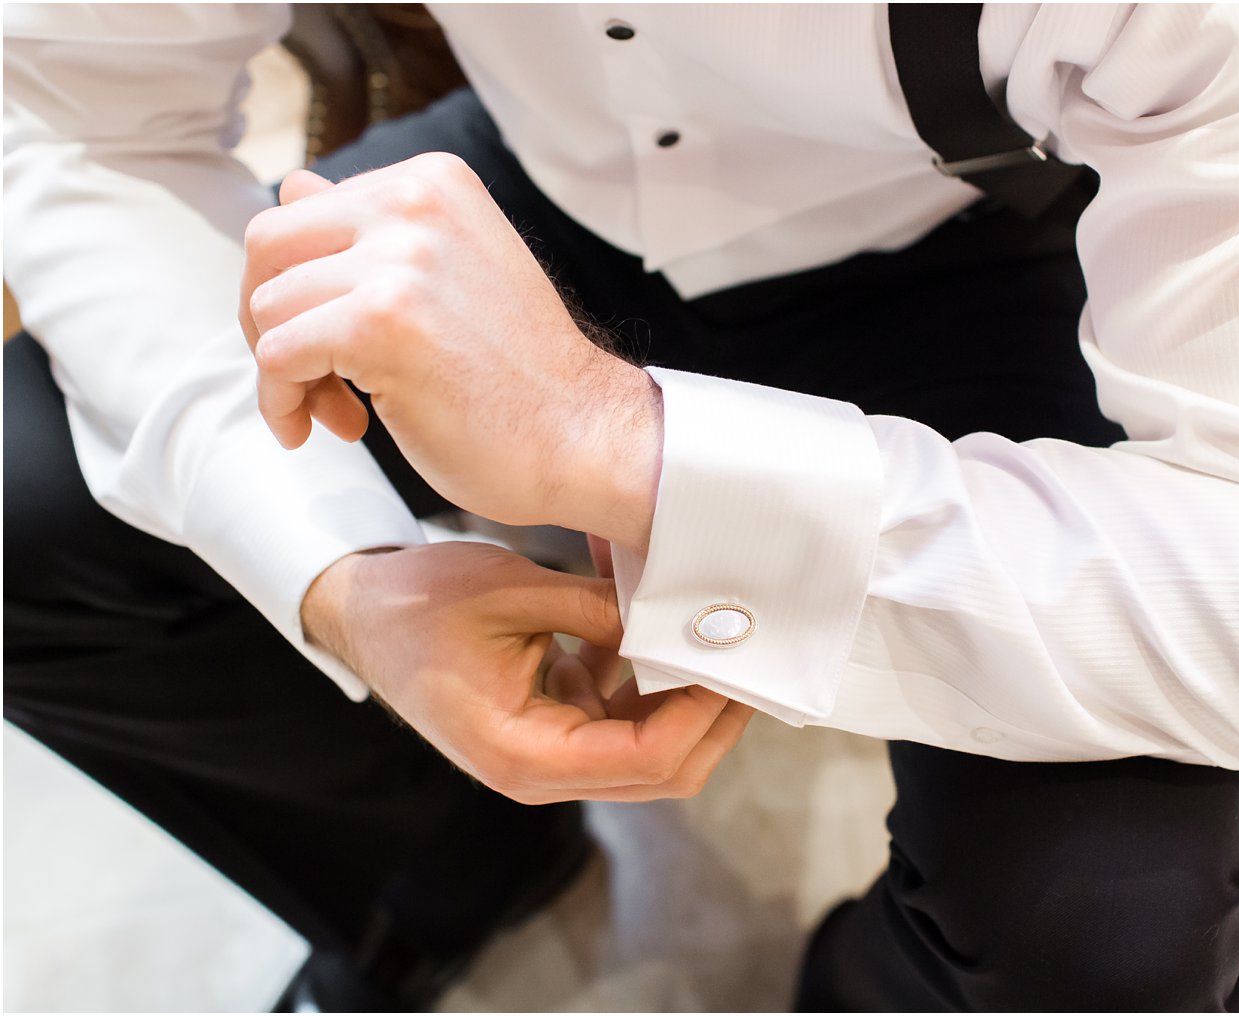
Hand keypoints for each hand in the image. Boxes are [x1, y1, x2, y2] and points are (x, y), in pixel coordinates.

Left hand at [240, 156, 659, 551]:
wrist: (584, 437)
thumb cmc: (521, 374)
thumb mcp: (451, 271)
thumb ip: (374, 230)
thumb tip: (294, 187)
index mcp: (433, 182)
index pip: (303, 209)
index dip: (302, 284)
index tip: (336, 340)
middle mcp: (414, 203)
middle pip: (268, 245)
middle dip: (269, 317)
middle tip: (312, 375)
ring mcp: (398, 261)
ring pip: (267, 307)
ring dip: (288, 374)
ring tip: (341, 411)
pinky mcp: (379, 323)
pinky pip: (277, 358)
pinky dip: (285, 404)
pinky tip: (331, 430)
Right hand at [303, 541, 752, 802]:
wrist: (360, 612)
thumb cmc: (419, 604)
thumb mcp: (517, 591)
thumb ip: (602, 611)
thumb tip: (682, 616)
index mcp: (523, 755)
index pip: (646, 758)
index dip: (701, 714)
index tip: (732, 663)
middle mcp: (539, 773)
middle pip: (661, 773)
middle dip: (712, 719)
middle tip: (748, 660)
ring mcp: (547, 757)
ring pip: (648, 751)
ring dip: (685, 701)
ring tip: (715, 641)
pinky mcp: (550, 730)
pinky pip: (621, 722)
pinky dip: (649, 685)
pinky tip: (660, 635)